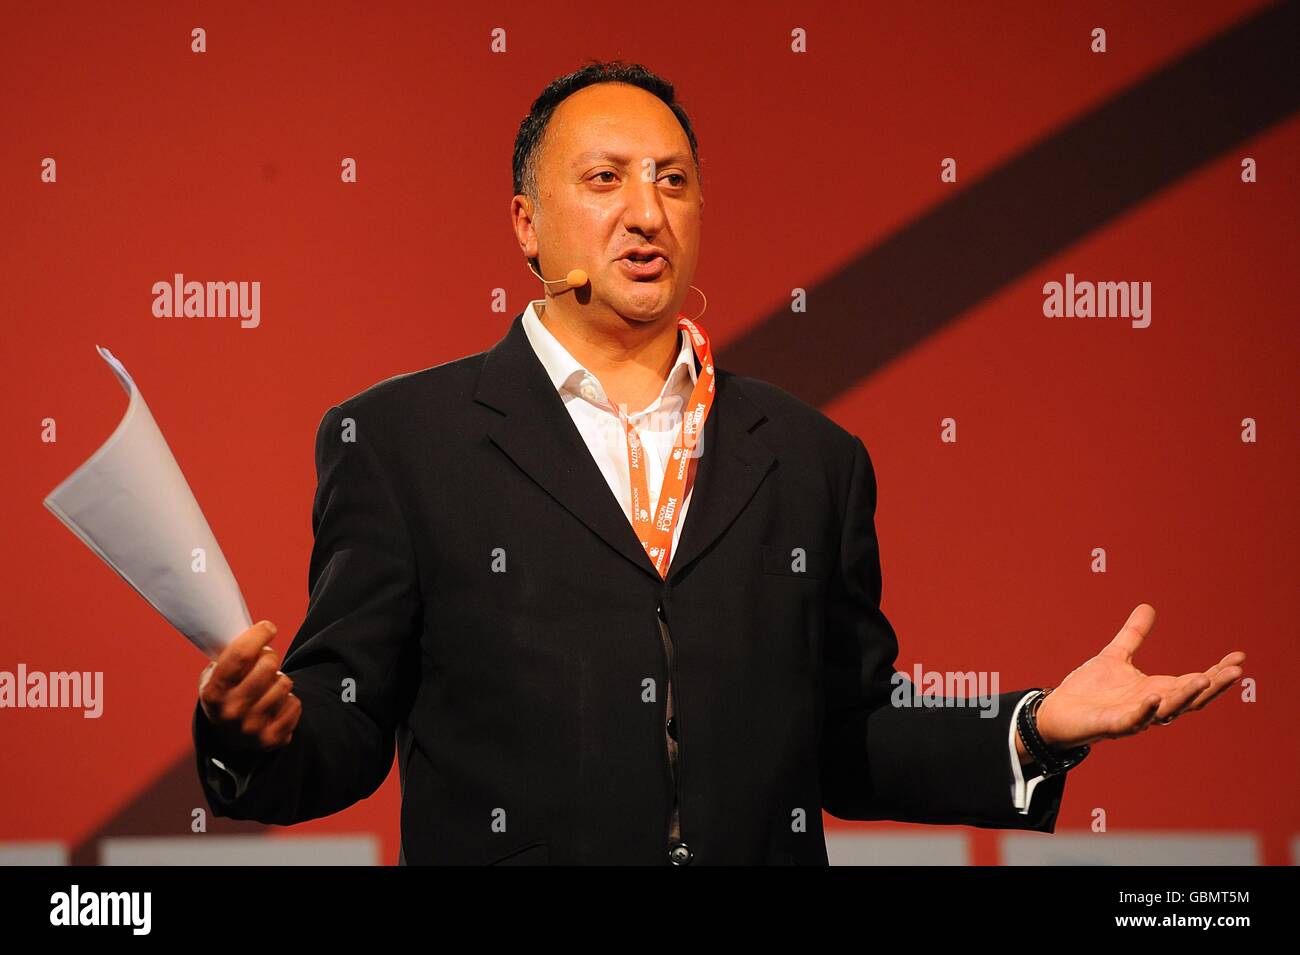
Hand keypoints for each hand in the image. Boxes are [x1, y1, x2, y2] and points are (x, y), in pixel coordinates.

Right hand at [198, 620, 300, 754]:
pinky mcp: (272, 739)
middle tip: (266, 661)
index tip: (268, 627)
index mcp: (213, 693)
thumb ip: (231, 655)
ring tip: (267, 688)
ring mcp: (252, 728)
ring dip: (280, 681)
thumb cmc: (226, 694)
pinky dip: (289, 701)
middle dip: (270, 657)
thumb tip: (257, 629)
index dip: (258, 635)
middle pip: (268, 665)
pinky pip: (295, 703)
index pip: (240, 655)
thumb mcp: (215, 675)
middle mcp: (231, 712)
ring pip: (285, 683)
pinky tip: (275, 705)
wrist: (228, 737)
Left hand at [1033, 604, 1244, 750]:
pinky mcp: (1112, 726)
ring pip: (1167, 711)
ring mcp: (1134, 718)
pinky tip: (1154, 698)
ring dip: (1186, 697)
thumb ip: (1134, 635)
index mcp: (1156, 690)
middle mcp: (1151, 706)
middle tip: (1235, 672)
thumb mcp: (1115, 656)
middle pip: (1190, 699)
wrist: (1057, 712)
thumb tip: (1148, 606)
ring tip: (1205, 680)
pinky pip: (1132, 721)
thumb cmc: (1089, 690)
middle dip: (1213, 686)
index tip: (1238, 657)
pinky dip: (1145, 711)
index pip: (1194, 682)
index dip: (1217, 671)